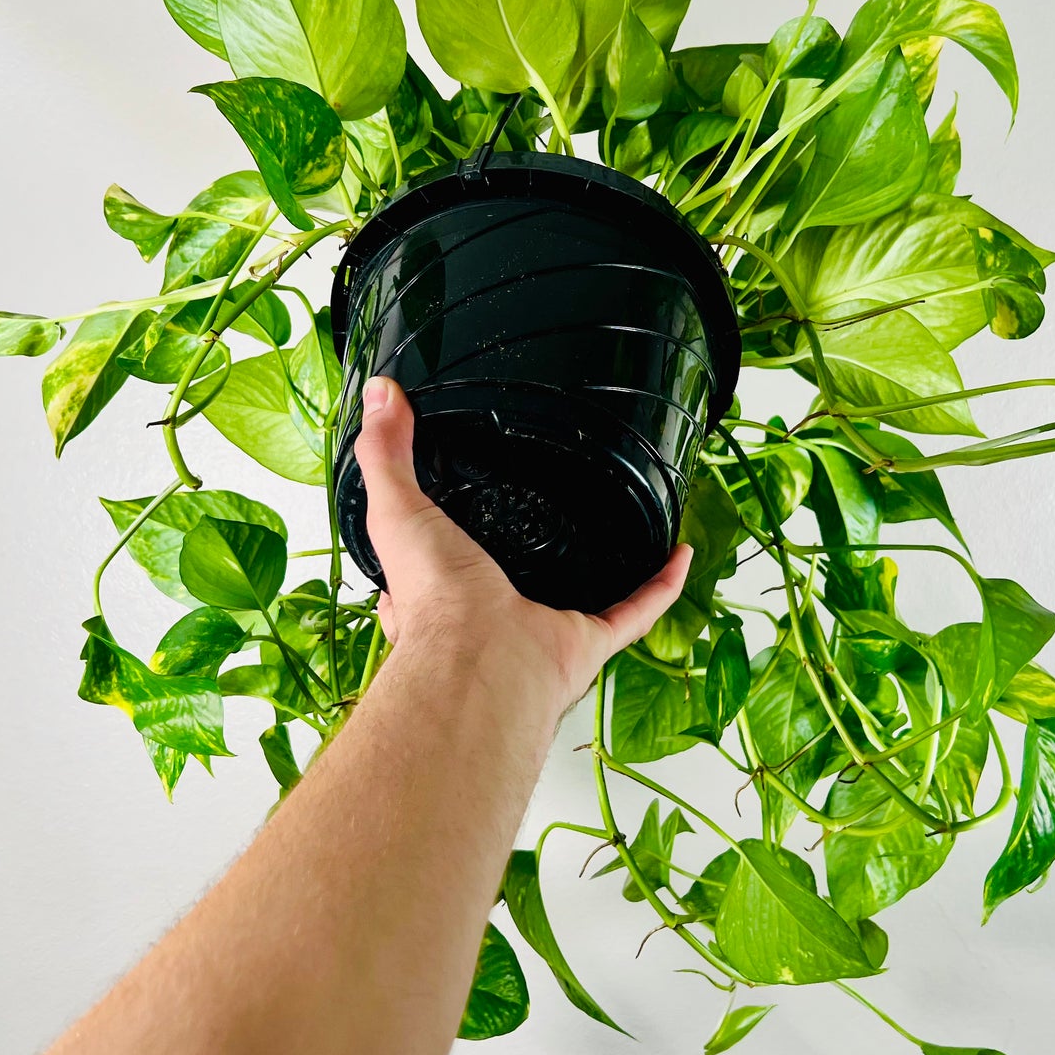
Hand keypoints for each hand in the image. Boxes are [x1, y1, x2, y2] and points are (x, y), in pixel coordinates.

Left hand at [354, 376, 691, 713]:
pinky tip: (677, 553)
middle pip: (517, 578)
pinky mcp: (586, 642)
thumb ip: (384, 452)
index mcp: (442, 592)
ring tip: (619, 528)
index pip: (438, 563)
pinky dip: (661, 587)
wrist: (480, 660)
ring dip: (605, 569)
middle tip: (558, 507)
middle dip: (535, 550)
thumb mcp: (396, 508)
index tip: (461, 496)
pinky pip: (633, 612)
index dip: (443, 533)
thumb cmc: (435, 600)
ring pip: (581, 597)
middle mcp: (492, 616)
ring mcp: (542, 629)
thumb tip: (378, 394)